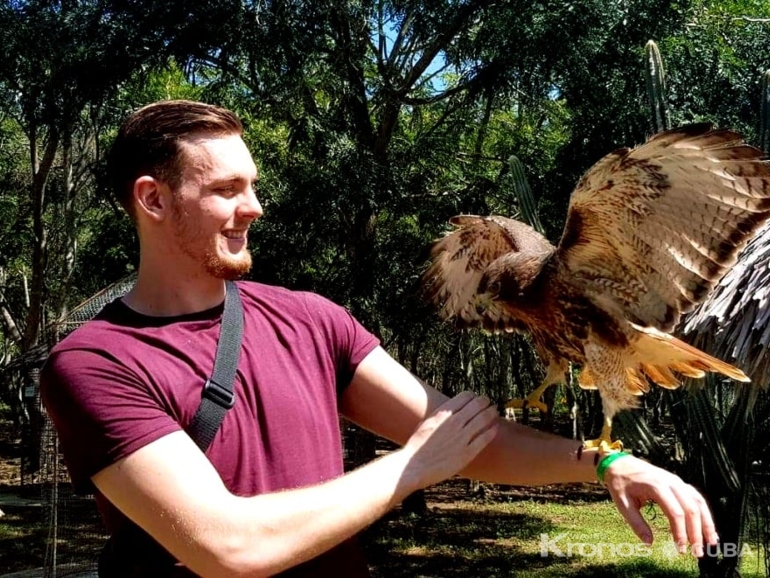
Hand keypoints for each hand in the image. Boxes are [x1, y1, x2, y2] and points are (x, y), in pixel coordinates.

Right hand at [400, 391, 498, 490]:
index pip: (466, 396)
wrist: (415, 466)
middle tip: (489, 403)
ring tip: (494, 412)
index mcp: (443, 413)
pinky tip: (495, 427)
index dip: (474, 396)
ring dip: (492, 412)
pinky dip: (492, 430)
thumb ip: (442, 414)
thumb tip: (454, 408)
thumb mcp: (427, 422)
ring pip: (484, 418)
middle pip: (478, 404)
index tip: (476, 399)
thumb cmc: (418, 445)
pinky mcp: (467, 453)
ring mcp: (462, 437)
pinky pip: (485, 437)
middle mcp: (454, 422)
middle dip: (485, 402)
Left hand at [602, 455, 717, 556]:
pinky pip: (696, 497)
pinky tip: (708, 527)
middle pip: (691, 509)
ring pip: (698, 502)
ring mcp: (676, 481)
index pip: (675, 513)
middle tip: (697, 553)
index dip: (681, 533)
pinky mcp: (678, 482)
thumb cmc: (620, 483)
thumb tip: (649, 543)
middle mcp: (671, 482)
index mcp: (656, 486)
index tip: (681, 549)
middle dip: (696, 532)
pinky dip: (704, 512)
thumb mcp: (622, 503)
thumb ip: (636, 523)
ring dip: (707, 523)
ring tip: (711, 542)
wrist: (619, 463)